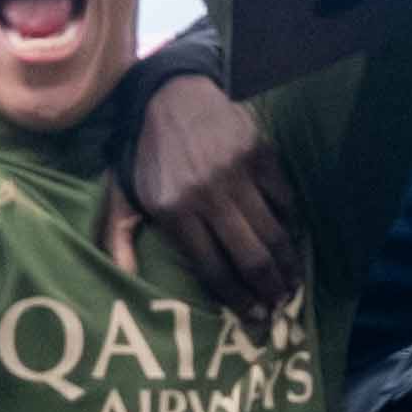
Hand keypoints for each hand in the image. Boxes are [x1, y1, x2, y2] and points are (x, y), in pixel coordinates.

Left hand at [104, 69, 306, 323]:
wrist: (169, 94)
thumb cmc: (148, 155)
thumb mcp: (123, 198)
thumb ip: (119, 240)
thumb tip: (123, 280)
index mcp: (174, 212)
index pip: (213, 269)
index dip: (238, 299)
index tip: (254, 318)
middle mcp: (207, 195)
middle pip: (249, 256)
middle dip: (269, 289)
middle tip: (281, 305)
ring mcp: (237, 173)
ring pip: (272, 231)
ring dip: (287, 263)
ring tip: (292, 281)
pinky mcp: (260, 152)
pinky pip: (283, 197)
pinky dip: (290, 221)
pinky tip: (291, 238)